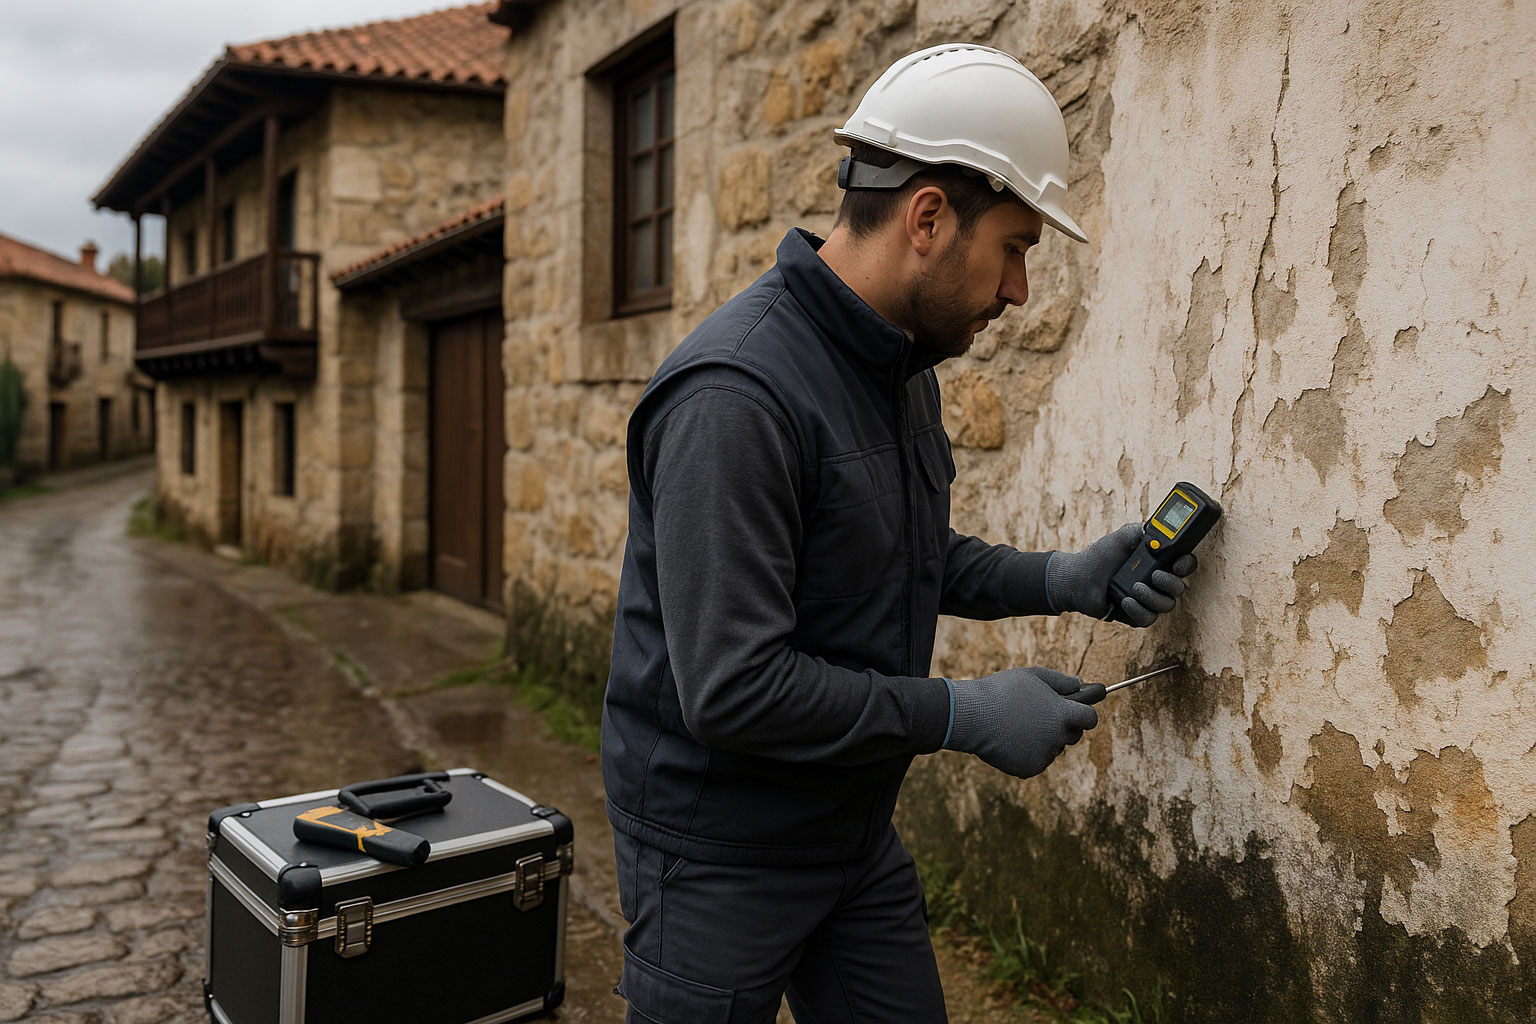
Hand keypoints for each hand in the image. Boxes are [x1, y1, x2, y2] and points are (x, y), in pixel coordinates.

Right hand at [943, 667, 1103, 778]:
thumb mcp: (1031, 676)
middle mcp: (1057, 735)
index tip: (1077, 712)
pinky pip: (1037, 761)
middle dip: (1063, 727)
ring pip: (1053, 749)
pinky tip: (1011, 740)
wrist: (971, 716)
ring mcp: (1044, 754)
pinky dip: (1028, 753)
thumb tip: (1080, 684)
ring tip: (1018, 726)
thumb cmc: (1000, 692)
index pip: (1090, 718)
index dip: (1085, 714)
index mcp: (1061, 713)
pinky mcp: (1030, 768)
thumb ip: (1060, 680)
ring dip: (1044, 740)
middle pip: (1073, 735)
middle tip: (1040, 717)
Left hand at [1047, 523, 1197, 626]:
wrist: (1078, 577)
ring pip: (1167, 605)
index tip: (1177, 564)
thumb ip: (1141, 530)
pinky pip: (1149, 619)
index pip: (1184, 565)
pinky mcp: (1137, 615)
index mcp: (1158, 562)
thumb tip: (1158, 528)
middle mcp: (1157, 582)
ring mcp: (1148, 600)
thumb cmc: (1100, 556)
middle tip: (1154, 576)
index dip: (1186, 565)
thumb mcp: (1121, 537)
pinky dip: (1139, 611)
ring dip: (1152, 597)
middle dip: (1170, 583)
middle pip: (1180, 588)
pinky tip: (1125, 601)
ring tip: (1133, 588)